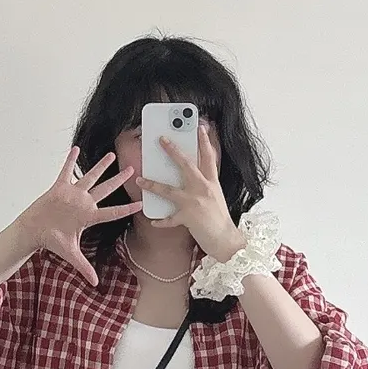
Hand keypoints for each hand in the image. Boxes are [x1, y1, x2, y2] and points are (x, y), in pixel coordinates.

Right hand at [16, 147, 141, 286]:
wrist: (34, 231)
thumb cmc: (51, 240)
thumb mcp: (70, 254)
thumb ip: (84, 266)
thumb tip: (94, 283)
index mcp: (89, 217)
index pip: (112, 212)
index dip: (127, 209)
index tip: (141, 205)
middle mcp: (84, 203)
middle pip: (106, 189)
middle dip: (120, 180)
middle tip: (133, 170)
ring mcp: (72, 194)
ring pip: (90, 177)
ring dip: (100, 166)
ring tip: (111, 154)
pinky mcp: (59, 188)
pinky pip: (66, 171)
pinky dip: (70, 161)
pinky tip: (76, 149)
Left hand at [137, 124, 245, 261]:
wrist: (227, 241)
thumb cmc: (220, 220)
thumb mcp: (216, 198)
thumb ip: (205, 185)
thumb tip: (193, 176)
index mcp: (212, 183)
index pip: (209, 157)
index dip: (205, 141)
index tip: (200, 126)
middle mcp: (204, 189)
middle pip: (187, 165)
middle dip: (173, 151)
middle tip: (162, 139)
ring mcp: (195, 203)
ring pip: (169, 190)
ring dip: (153, 184)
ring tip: (140, 179)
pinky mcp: (188, 218)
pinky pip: (169, 218)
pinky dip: (160, 220)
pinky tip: (152, 220)